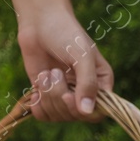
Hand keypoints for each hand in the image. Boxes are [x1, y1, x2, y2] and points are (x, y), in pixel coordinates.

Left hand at [16, 8, 113, 122]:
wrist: (40, 24)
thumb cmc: (66, 34)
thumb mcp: (81, 55)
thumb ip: (87, 83)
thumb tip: (87, 112)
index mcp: (102, 83)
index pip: (98, 113)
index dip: (81, 111)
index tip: (67, 95)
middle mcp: (85, 93)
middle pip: (74, 116)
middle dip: (59, 97)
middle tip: (54, 73)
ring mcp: (65, 96)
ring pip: (57, 116)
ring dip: (47, 96)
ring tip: (46, 73)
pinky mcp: (47, 97)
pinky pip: (43, 115)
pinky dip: (37, 103)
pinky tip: (38, 85)